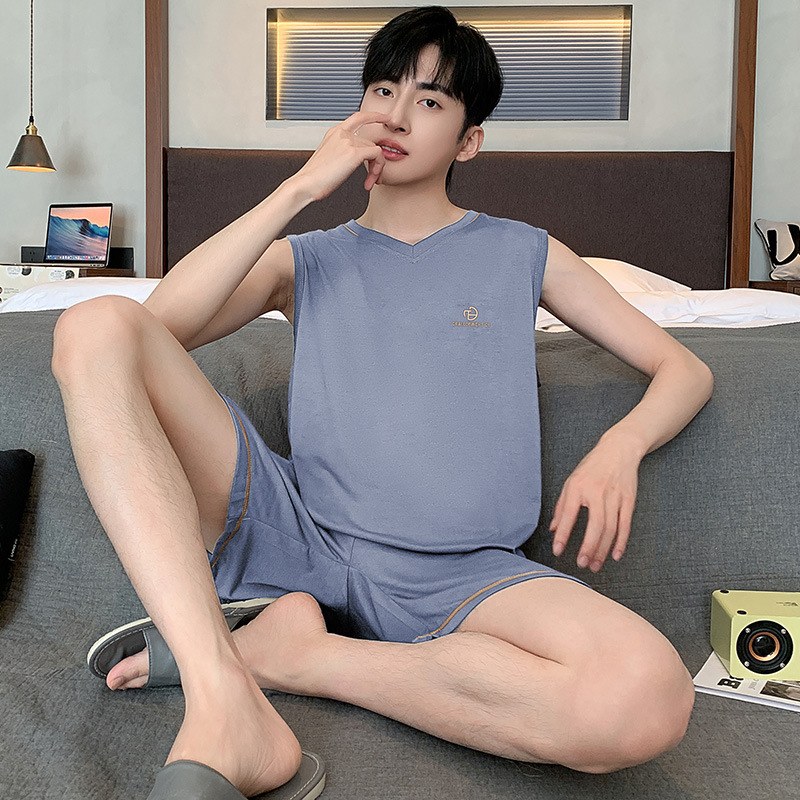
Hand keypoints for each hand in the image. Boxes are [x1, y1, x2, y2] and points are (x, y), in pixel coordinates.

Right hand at [291, 110, 390, 201]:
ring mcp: (348, 141)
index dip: (374, 116)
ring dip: (376, 169)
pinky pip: (378, 155)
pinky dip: (377, 169)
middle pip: (370, 142)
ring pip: (376, 150)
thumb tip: (358, 159)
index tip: (385, 117)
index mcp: (334, 133)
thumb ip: (343, 153)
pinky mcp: (354, 153)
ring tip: (369, 182)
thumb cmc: (315, 177)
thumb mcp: (329, 159)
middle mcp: (341, 133)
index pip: (358, 117)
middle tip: (373, 178)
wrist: (305, 184)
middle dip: (375, 162)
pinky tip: (369, 181)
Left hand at [548, 434, 640, 571]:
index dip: (562, 534)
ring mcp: (615, 496)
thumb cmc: (591, 467)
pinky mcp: (628, 500)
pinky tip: (615, 555)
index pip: (568, 514)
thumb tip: (553, 529)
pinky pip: (625, 524)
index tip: (557, 551)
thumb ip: (562, 506)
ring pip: (611, 528)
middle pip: (595, 525)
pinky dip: (621, 541)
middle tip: (581, 564)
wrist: (619, 449)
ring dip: (603, 549)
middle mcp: (596, 492)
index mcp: (577, 487)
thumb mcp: (571, 481)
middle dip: (588, 547)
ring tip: (594, 564)